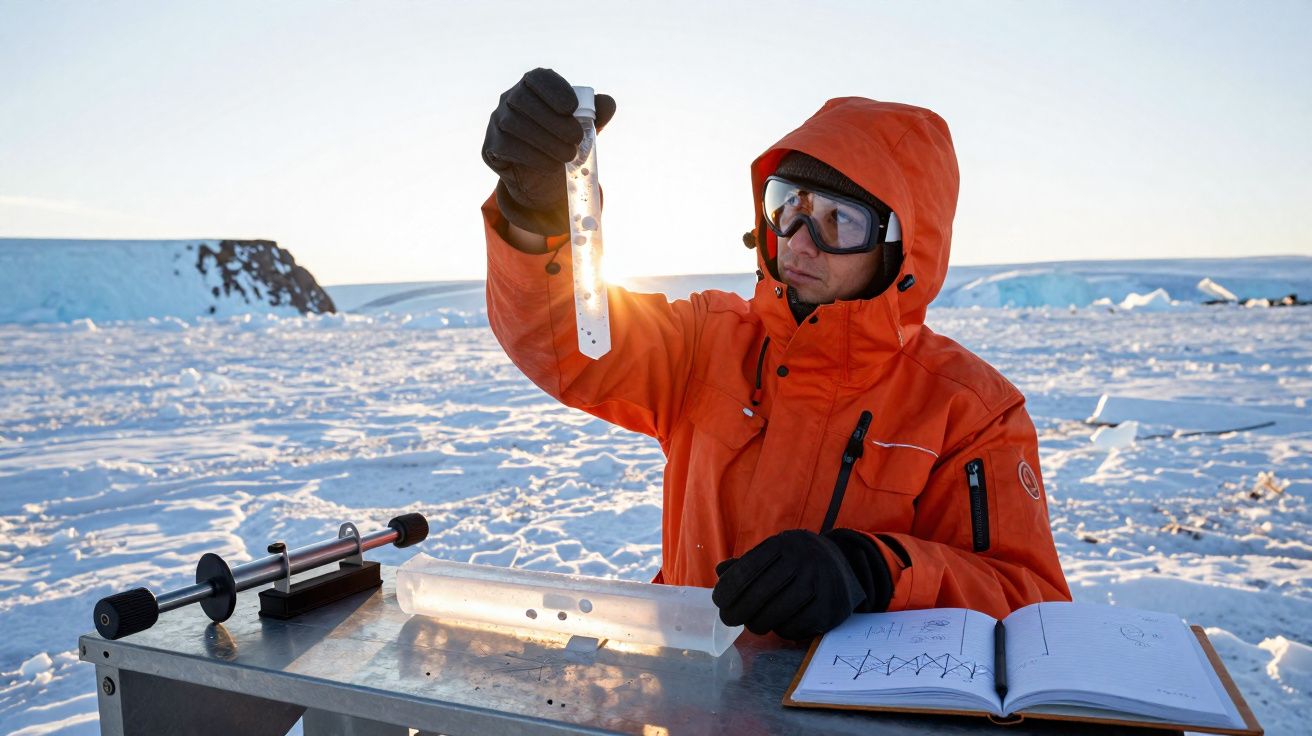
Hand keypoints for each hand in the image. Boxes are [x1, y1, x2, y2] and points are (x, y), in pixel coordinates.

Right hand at [482, 68, 616, 235]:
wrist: (542, 179)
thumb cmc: (563, 142)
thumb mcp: (584, 128)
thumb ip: (596, 114)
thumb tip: (609, 104)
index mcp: (532, 86)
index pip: (537, 78)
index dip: (554, 90)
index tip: (573, 107)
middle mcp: (510, 98)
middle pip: (523, 100)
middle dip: (552, 120)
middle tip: (576, 138)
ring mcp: (497, 121)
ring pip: (514, 124)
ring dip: (544, 141)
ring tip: (568, 156)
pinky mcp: (490, 146)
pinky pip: (506, 146)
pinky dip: (531, 156)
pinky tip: (551, 166)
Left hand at [712, 529, 866, 639]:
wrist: (843, 567)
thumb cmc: (798, 561)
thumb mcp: (775, 552)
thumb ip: (748, 563)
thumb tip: (720, 572)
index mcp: (784, 545)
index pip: (747, 569)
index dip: (728, 589)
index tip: (719, 601)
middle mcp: (803, 562)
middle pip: (760, 594)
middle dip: (738, 611)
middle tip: (728, 619)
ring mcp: (818, 586)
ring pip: (776, 614)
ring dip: (757, 623)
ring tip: (752, 623)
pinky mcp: (828, 610)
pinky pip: (794, 627)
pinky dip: (780, 629)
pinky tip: (777, 624)